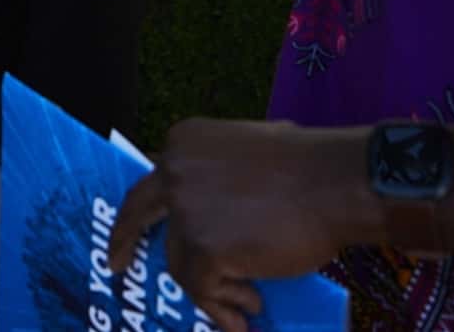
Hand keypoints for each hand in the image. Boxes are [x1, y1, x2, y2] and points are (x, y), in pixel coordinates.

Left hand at [108, 119, 376, 331]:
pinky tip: (250, 310)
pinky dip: (222, 306)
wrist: (336, 184)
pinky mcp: (202, 247)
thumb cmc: (309, 169)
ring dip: (211, 289)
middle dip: (125, 241)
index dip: (141, 211)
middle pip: (140, 213)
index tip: (128, 229)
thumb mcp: (248, 154)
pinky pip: (200, 288)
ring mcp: (185, 209)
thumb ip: (218, 178)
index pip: (152, 182)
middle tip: (117, 267)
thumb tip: (213, 217)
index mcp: (184, 143)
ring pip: (179, 261)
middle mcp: (174, 171)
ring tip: (248, 303)